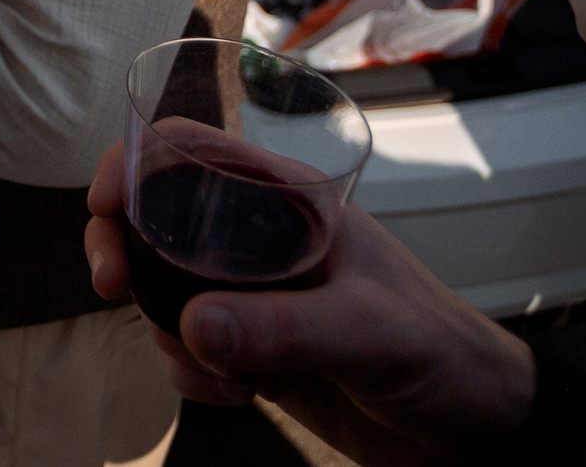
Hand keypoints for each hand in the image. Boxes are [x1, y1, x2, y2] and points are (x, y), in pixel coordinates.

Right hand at [85, 141, 532, 466]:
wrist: (480, 434)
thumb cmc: (447, 355)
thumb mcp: (371, 331)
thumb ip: (285, 327)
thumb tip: (195, 325)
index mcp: (291, 203)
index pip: (191, 152)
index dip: (133, 163)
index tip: (105, 207)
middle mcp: (262, 241)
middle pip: (157, 218)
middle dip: (121, 248)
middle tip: (114, 285)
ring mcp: (254, 297)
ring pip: (165, 291)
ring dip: (163, 331)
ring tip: (210, 371)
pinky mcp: (254, 352)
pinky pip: (189, 349)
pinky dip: (190, 373)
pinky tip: (234, 394)